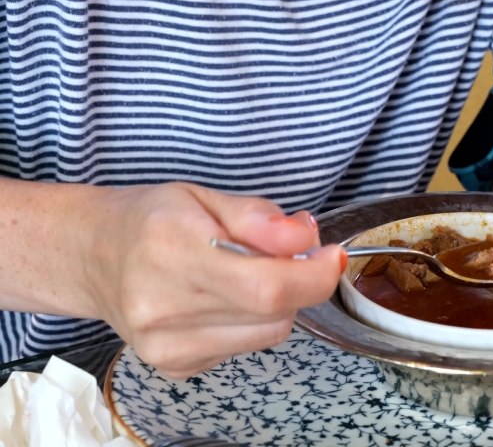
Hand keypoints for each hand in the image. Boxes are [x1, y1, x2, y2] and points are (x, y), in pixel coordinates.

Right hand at [84, 182, 344, 378]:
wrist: (92, 256)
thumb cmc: (149, 219)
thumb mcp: (203, 195)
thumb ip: (258, 217)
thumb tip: (305, 237)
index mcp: (172, 252)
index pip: (267, 286)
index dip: (314, 275)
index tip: (331, 255)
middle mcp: (164, 307)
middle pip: (274, 311)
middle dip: (298, 280)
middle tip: (285, 253)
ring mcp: (166, 346)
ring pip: (269, 332)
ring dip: (276, 303)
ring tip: (242, 273)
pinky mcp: (175, 366)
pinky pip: (246, 346)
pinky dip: (251, 322)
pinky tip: (220, 299)